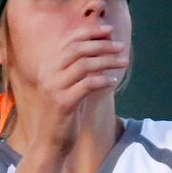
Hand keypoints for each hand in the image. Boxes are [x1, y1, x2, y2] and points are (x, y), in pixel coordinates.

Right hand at [31, 24, 127, 158]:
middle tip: (121, 46)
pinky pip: (86, 85)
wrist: (51, 142)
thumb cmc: (65, 113)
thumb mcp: (70, 86)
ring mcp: (53, 88)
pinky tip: (113, 81)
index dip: (90, 33)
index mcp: (48, 66)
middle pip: (77, 49)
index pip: (70, 41)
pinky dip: (102, 80)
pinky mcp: (62, 103)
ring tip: (123, 61)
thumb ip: (80, 68)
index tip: (109, 30)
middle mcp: (48, 74)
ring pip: (84, 65)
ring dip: (107, 61)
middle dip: (102, 44)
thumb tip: (102, 48)